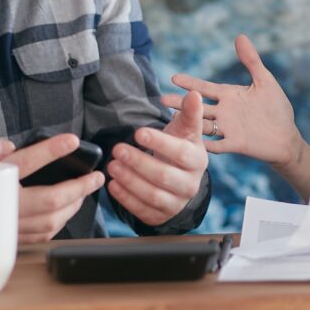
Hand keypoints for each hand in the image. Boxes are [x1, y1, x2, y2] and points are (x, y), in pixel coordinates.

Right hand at [0, 135, 104, 246]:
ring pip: (50, 222)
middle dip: (79, 188)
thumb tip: (5, 146)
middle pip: (49, 201)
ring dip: (73, 207)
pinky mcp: (9, 240)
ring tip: (86, 191)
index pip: (27, 163)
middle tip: (96, 176)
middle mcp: (3, 208)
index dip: (51, 150)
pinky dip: (60, 223)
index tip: (73, 140)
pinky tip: (68, 210)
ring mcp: (7, 228)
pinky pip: (41, 235)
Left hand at [106, 90, 208, 225]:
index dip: (160, 144)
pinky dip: (126, 198)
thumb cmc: (180, 147)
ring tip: (112, 166)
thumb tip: (194, 94)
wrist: (181, 178)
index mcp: (197, 160)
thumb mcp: (186, 130)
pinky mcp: (161, 215)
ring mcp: (177, 202)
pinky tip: (113, 185)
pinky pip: (142, 210)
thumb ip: (190, 112)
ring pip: (153, 195)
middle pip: (164, 176)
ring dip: (130, 181)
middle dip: (139, 163)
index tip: (138, 132)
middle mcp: (190, 184)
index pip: (181, 153)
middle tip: (117, 150)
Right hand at [164, 34, 302, 166]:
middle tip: (162, 99)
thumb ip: (251, 61)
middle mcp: (224, 112)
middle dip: (180, 103)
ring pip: (203, 124)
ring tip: (171, 119)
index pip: (205, 88)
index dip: (190, 83)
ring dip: (189, 121)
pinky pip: (217, 144)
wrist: (287, 137)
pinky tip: (193, 142)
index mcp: (229, 95)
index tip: (174, 78)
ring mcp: (228, 128)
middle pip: (198, 106)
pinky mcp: (235, 144)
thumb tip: (240, 36)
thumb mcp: (265, 81)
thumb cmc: (277, 108)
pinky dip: (205, 144)